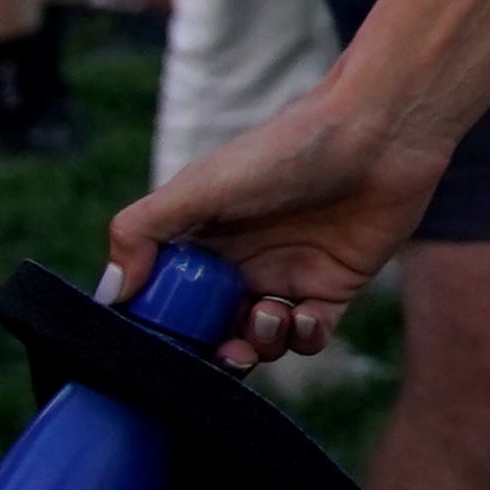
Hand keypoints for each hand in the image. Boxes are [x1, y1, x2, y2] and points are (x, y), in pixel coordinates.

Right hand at [105, 81, 450, 369]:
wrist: (379, 135)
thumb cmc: (285, 150)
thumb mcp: (201, 186)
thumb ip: (144, 231)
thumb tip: (110, 293)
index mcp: (203, 236)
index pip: (169, 296)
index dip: (166, 327)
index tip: (167, 345)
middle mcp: (242, 258)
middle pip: (214, 327)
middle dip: (214, 352)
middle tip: (225, 355)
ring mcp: (288, 273)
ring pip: (260, 338)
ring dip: (260, 344)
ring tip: (268, 318)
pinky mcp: (334, 286)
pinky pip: (310, 335)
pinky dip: (304, 339)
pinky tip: (305, 317)